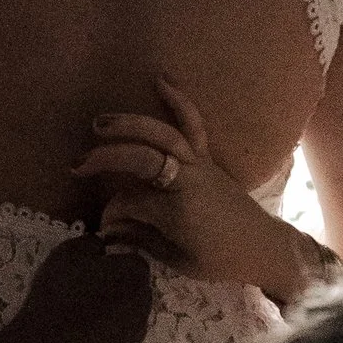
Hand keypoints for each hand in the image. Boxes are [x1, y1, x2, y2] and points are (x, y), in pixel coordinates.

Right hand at [12, 232, 153, 342]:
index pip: (130, 259)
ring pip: (125, 312)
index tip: (86, 267)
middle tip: (81, 288)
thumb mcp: (69, 251)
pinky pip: (116, 335)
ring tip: (77, 313)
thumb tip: (101, 247)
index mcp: (135, 272)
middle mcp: (144, 301)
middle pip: (131, 286)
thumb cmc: (61, 292)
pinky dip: (104, 332)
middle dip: (113, 285)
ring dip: (109, 309)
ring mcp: (136, 331)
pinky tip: (80, 333)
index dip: (109, 261)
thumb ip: (91, 242)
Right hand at [73, 82, 320, 300]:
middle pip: (142, 159)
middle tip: (77, 165)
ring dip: (131, 125)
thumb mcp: (178, 261)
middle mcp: (188, 181)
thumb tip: (106, 230)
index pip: (128, 203)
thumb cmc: (221, 261)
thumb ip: (141, 241)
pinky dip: (179, 100)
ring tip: (100, 123)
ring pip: (164, 135)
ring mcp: (199, 164)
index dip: (110, 214)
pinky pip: (193, 124)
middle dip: (107, 159)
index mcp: (177, 212)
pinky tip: (160, 80)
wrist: (264, 247)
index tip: (104, 228)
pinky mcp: (207, 157)